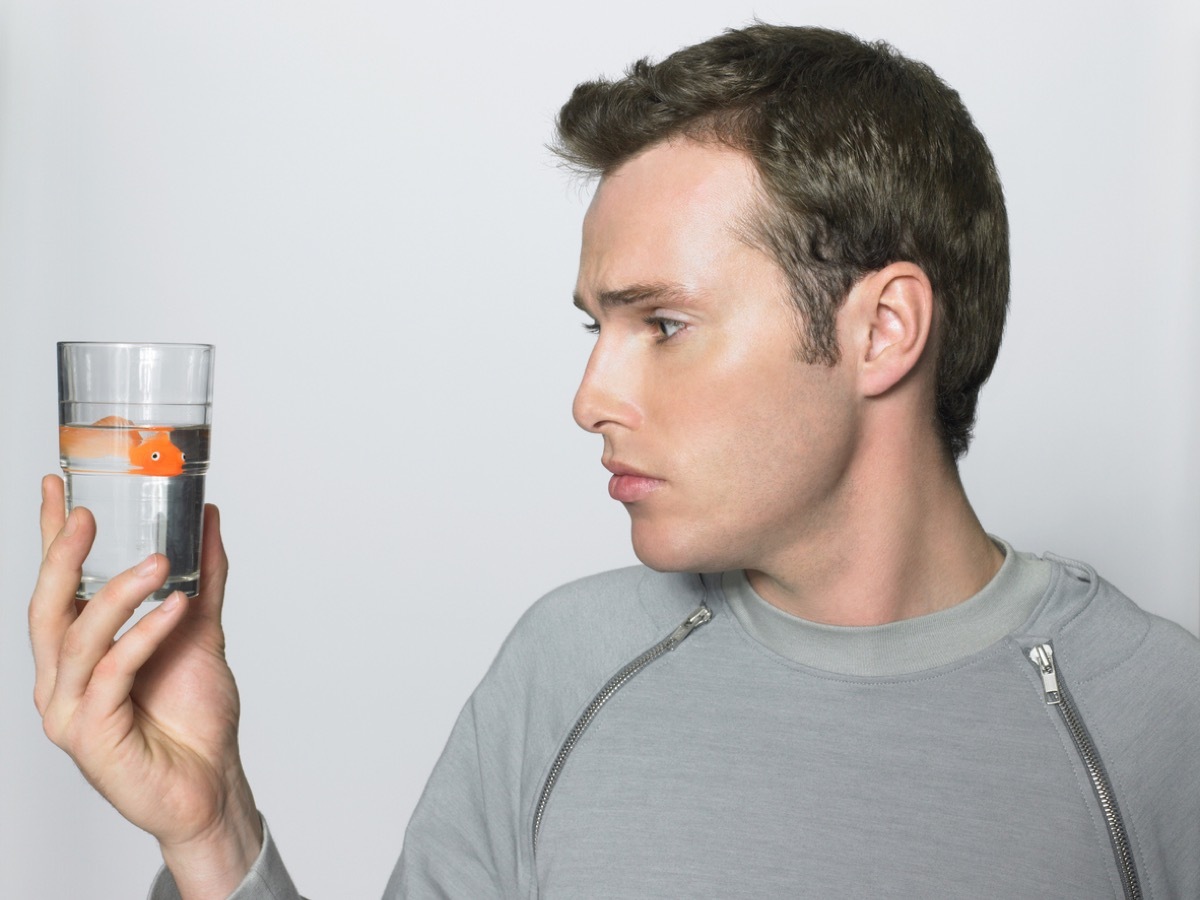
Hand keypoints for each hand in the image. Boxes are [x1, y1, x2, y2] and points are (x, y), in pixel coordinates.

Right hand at [30, 475, 262, 898]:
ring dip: (117, 594)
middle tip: (88, 515)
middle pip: (47, 606)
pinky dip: (143, 636)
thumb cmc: (195, 717)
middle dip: (63, 556)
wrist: (211, 784)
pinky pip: (112, 673)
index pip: (58, 585)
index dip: (53, 536)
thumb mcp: (201, 630)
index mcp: (81, 652)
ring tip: (158, 563)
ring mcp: (71, 709)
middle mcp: (64, 678)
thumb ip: (203, 578)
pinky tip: (173, 609)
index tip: (56, 485)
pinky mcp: (91, 736)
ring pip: (77, 637)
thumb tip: (208, 519)